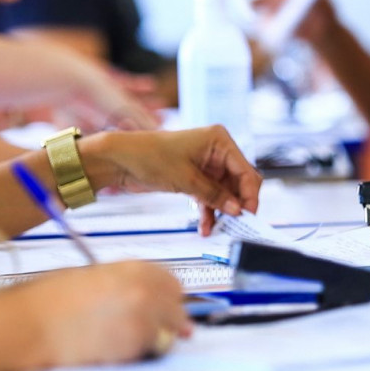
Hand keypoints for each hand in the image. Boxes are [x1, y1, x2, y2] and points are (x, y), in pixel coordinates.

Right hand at [13, 261, 190, 367]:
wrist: (29, 326)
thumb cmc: (49, 302)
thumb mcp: (91, 277)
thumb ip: (123, 284)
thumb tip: (145, 298)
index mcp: (132, 268)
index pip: (172, 283)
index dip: (169, 297)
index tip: (165, 307)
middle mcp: (144, 289)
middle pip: (176, 309)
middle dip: (168, 320)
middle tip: (154, 330)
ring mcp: (142, 318)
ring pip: (168, 334)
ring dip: (155, 339)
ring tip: (125, 342)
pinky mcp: (134, 346)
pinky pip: (149, 352)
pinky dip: (138, 355)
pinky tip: (114, 351)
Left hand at [83, 126, 261, 235]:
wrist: (120, 159)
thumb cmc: (149, 156)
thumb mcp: (186, 179)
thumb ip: (214, 195)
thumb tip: (236, 209)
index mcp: (219, 140)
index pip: (245, 170)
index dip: (249, 194)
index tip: (248, 214)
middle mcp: (216, 151)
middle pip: (238, 182)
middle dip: (236, 204)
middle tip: (236, 224)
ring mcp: (206, 164)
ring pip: (224, 193)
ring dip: (221, 211)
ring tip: (217, 229)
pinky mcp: (195, 177)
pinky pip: (210, 196)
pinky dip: (209, 211)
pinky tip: (205, 227)